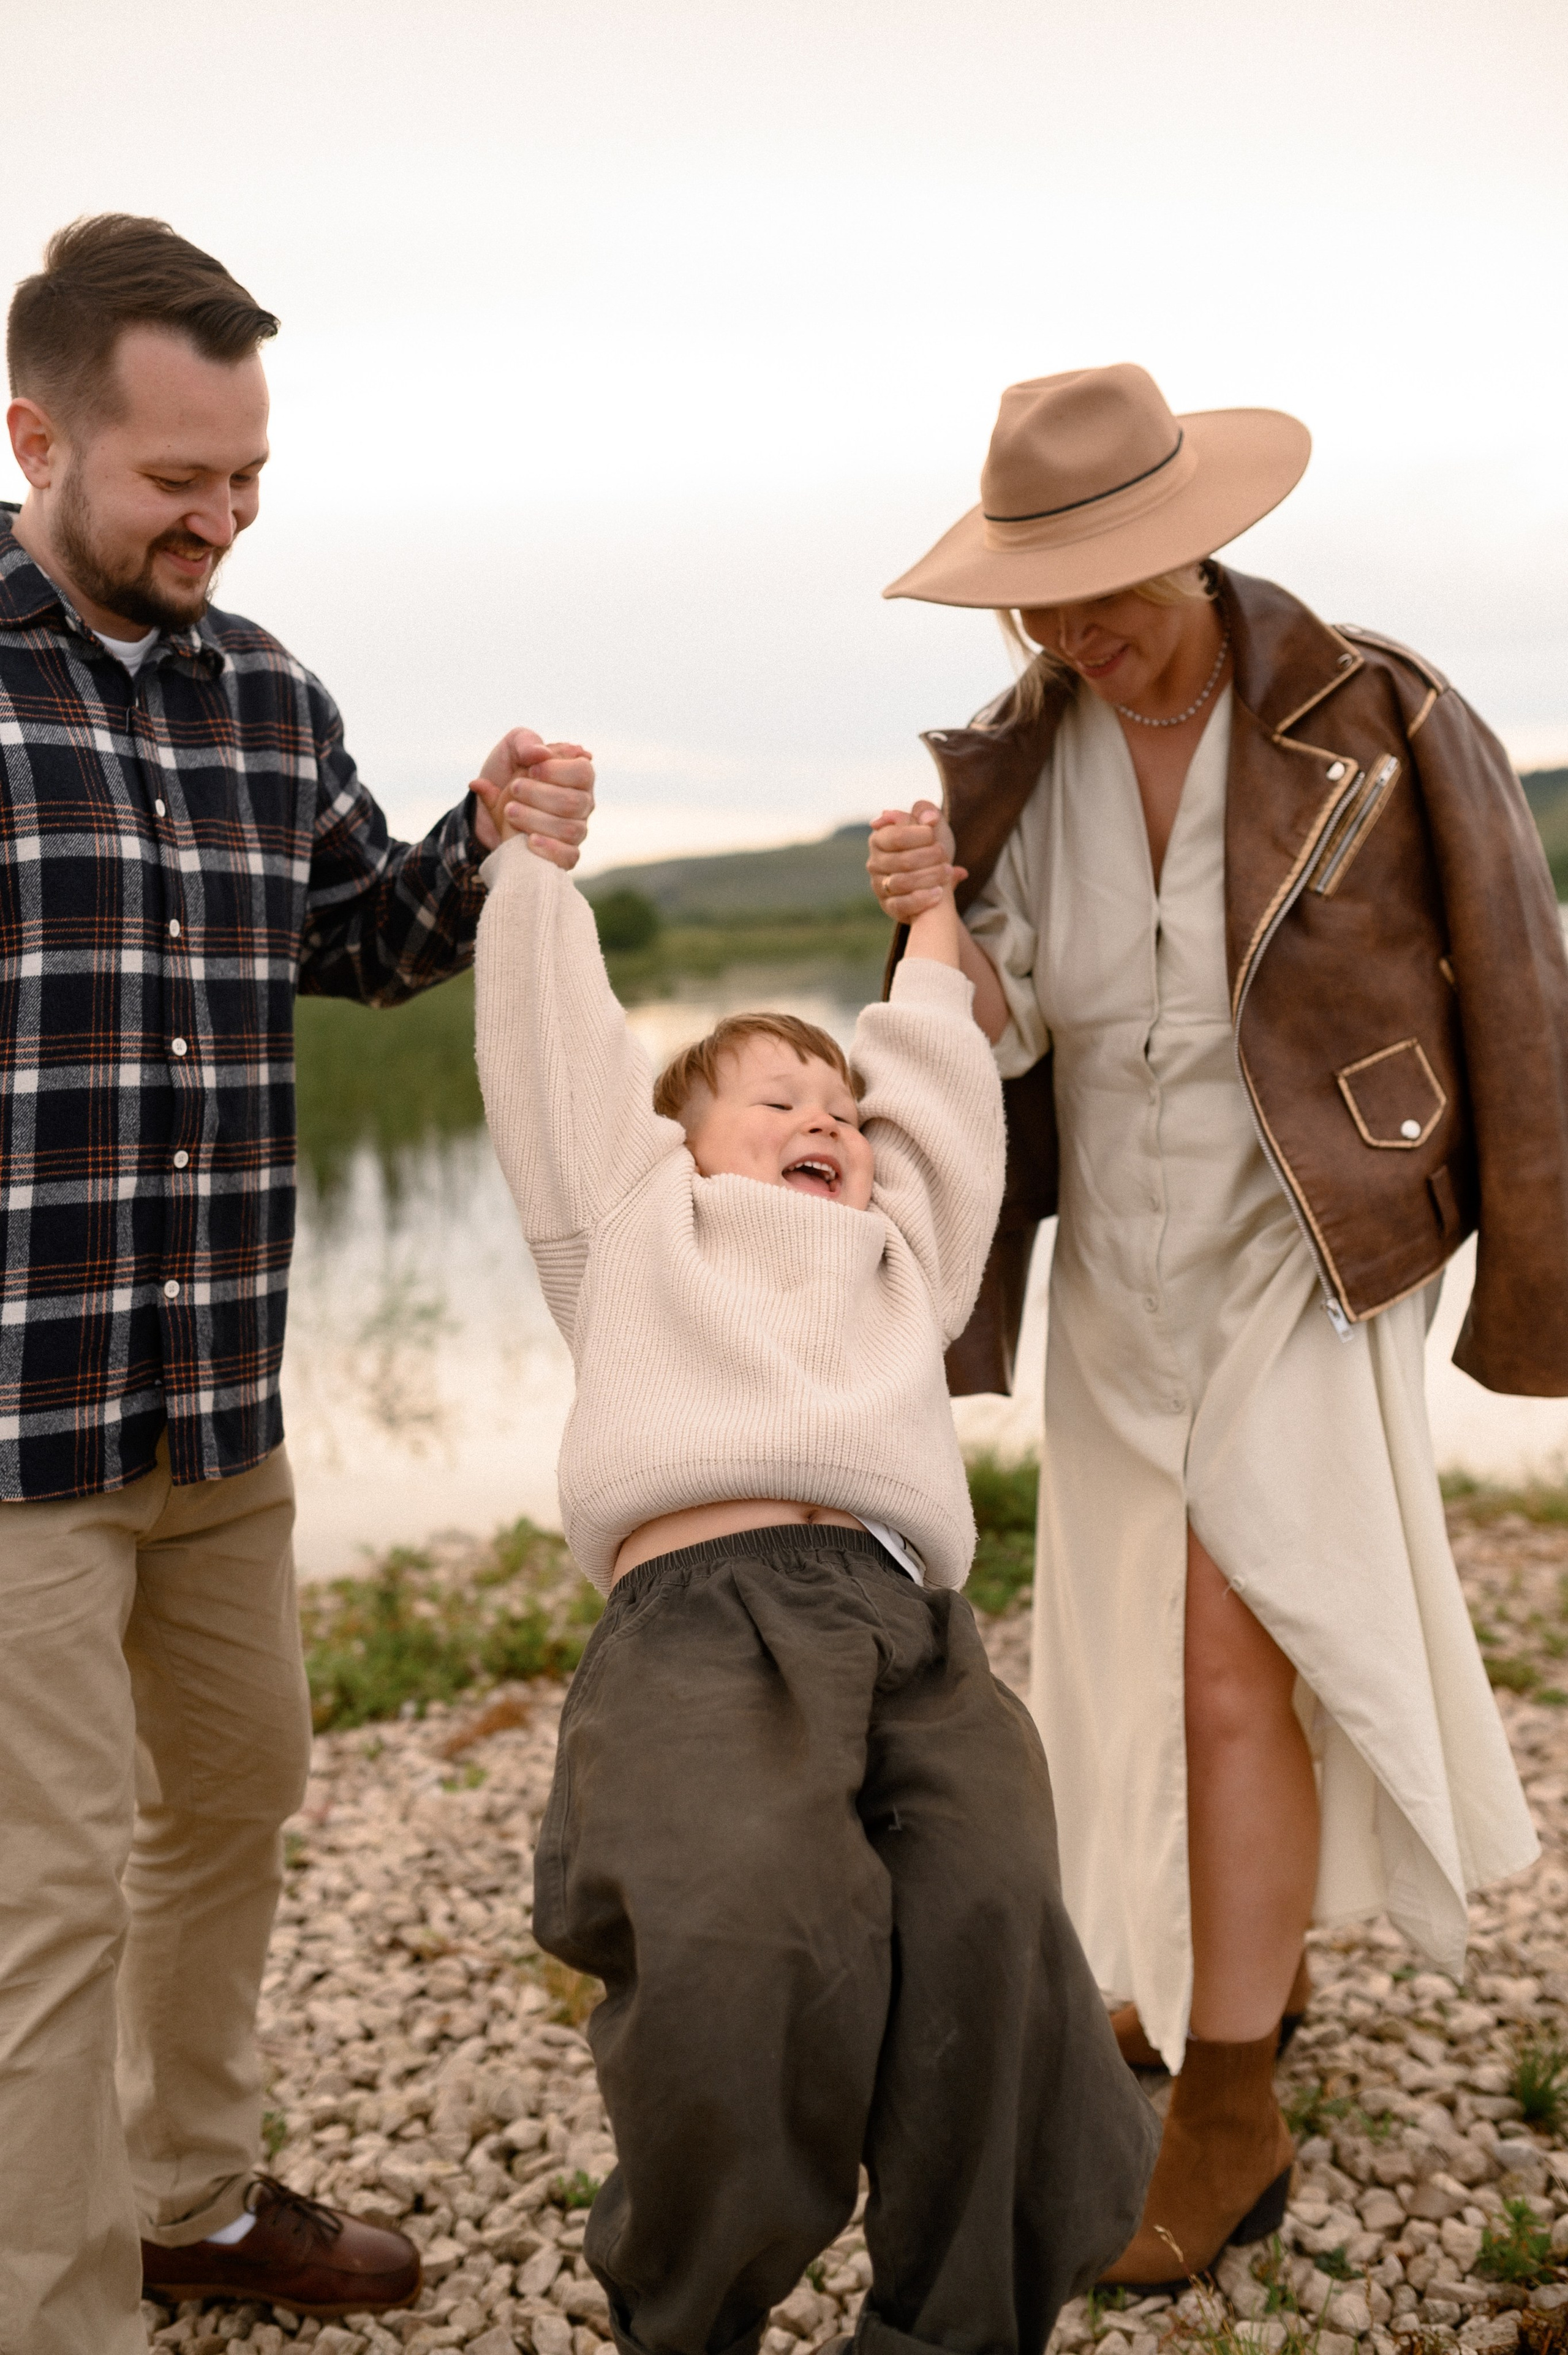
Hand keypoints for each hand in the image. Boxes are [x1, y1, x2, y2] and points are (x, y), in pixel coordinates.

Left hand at [471, 728, 595, 865]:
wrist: (483, 810)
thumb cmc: (505, 775)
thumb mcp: (510, 750)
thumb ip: (525, 743)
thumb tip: (541, 753)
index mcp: (576, 775)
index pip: (583, 772)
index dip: (557, 771)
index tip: (531, 770)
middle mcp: (582, 803)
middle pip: (575, 802)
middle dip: (540, 795)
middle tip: (514, 789)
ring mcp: (576, 830)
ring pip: (570, 829)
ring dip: (536, 819)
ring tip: (510, 812)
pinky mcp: (566, 854)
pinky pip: (569, 857)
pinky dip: (550, 849)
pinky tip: (530, 841)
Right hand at [866, 800, 966, 922]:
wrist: (936, 877)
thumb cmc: (930, 846)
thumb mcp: (931, 824)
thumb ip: (927, 812)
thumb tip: (928, 818)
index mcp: (879, 838)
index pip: (897, 836)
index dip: (920, 836)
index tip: (933, 834)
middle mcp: (874, 863)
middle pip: (902, 861)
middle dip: (929, 857)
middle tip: (945, 854)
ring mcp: (879, 886)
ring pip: (902, 883)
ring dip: (930, 877)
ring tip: (948, 871)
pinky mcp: (888, 906)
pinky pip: (901, 905)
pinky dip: (922, 899)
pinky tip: (940, 893)